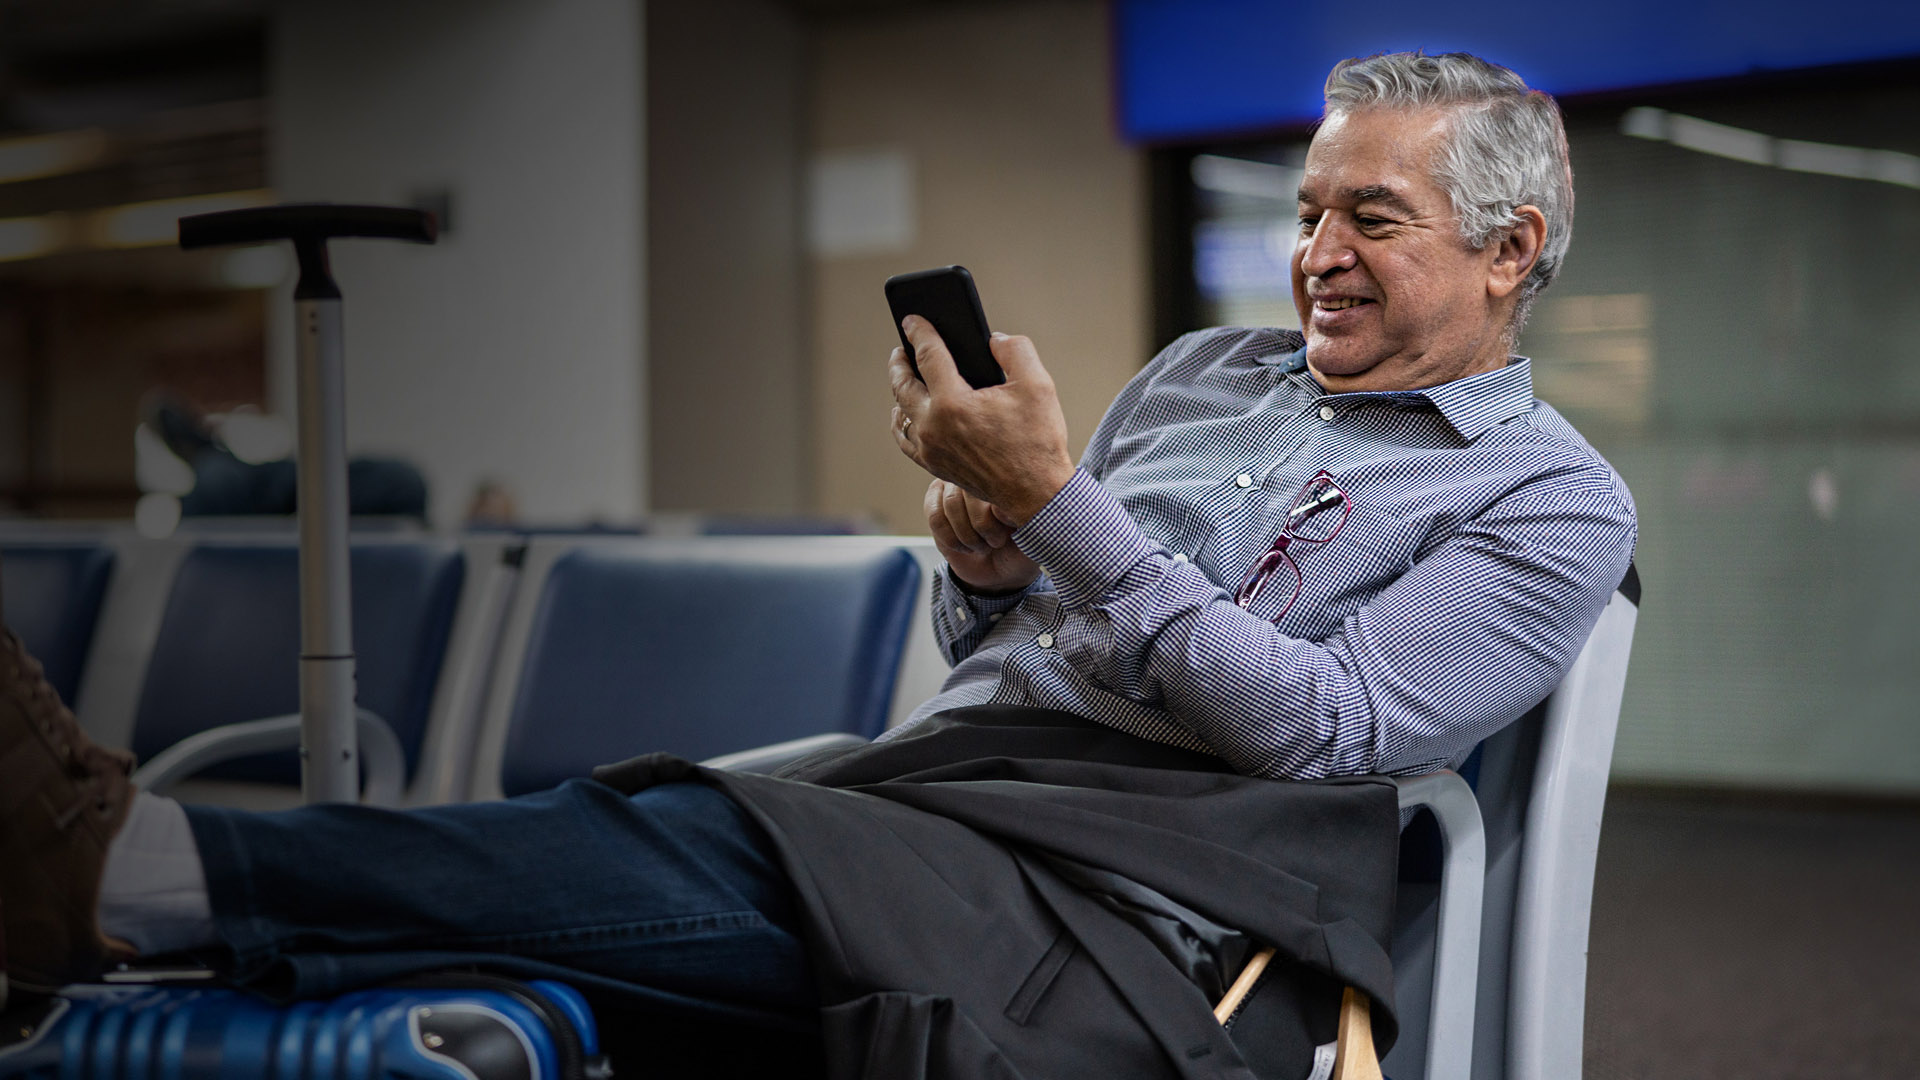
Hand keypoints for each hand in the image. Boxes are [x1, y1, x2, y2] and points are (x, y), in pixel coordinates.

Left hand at [889, 316, 1075, 525]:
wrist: (1036, 493)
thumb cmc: (1038, 441)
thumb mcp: (1038, 384)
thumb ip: (1015, 349)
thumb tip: (994, 340)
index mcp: (953, 403)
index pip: (927, 356)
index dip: (919, 332)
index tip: (911, 320)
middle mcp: (933, 426)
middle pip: (902, 384)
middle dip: (900, 361)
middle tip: (902, 347)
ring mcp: (930, 449)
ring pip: (901, 413)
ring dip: (900, 391)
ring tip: (905, 377)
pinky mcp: (934, 466)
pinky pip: (906, 439)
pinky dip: (902, 421)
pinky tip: (908, 413)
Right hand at [924, 479, 1039, 594]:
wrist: (999, 570)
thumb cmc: (1019, 549)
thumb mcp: (1030, 537)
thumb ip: (1019, 518)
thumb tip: (997, 507)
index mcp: (1009, 477)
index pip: (995, 482)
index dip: (998, 514)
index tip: (1008, 533)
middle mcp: (981, 474)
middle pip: (970, 493)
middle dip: (982, 527)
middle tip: (996, 543)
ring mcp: (955, 484)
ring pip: (951, 506)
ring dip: (967, 536)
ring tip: (982, 546)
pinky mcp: (935, 499)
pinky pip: (936, 518)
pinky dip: (952, 540)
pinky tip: (965, 547)